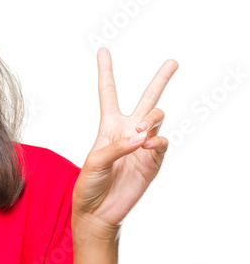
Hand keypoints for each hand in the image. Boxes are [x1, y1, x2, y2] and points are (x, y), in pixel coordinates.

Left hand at [71, 47, 178, 238]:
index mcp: (108, 126)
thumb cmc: (89, 185)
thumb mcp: (94, 162)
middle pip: (147, 99)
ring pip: (157, 118)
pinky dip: (156, 141)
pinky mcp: (152, 162)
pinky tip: (146, 145)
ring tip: (141, 131)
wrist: (97, 212)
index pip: (107, 94)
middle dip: (161, 80)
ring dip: (151, 119)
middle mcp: (128, 131)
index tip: (103, 51)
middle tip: (173, 62)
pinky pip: (161, 143)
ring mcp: (142, 146)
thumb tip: (142, 137)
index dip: (106, 72)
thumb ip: (116, 146)